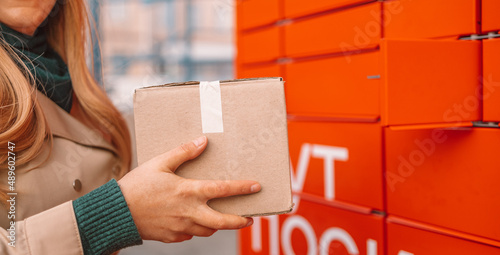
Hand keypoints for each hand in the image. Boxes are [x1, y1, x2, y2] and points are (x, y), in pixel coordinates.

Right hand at [118, 136, 260, 242]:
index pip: (222, 189)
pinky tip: (196, 222)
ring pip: (208, 230)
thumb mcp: (159, 163)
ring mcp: (181, 227)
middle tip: (250, 218)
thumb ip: (183, 152)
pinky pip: (191, 234)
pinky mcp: (172, 237)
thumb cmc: (137, 186)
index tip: (256, 186)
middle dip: (240, 221)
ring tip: (224, 219)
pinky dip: (197, 229)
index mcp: (188, 191)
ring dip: (219, 226)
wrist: (117, 212)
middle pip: (223, 221)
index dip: (241, 188)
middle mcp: (188, 212)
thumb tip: (202, 142)